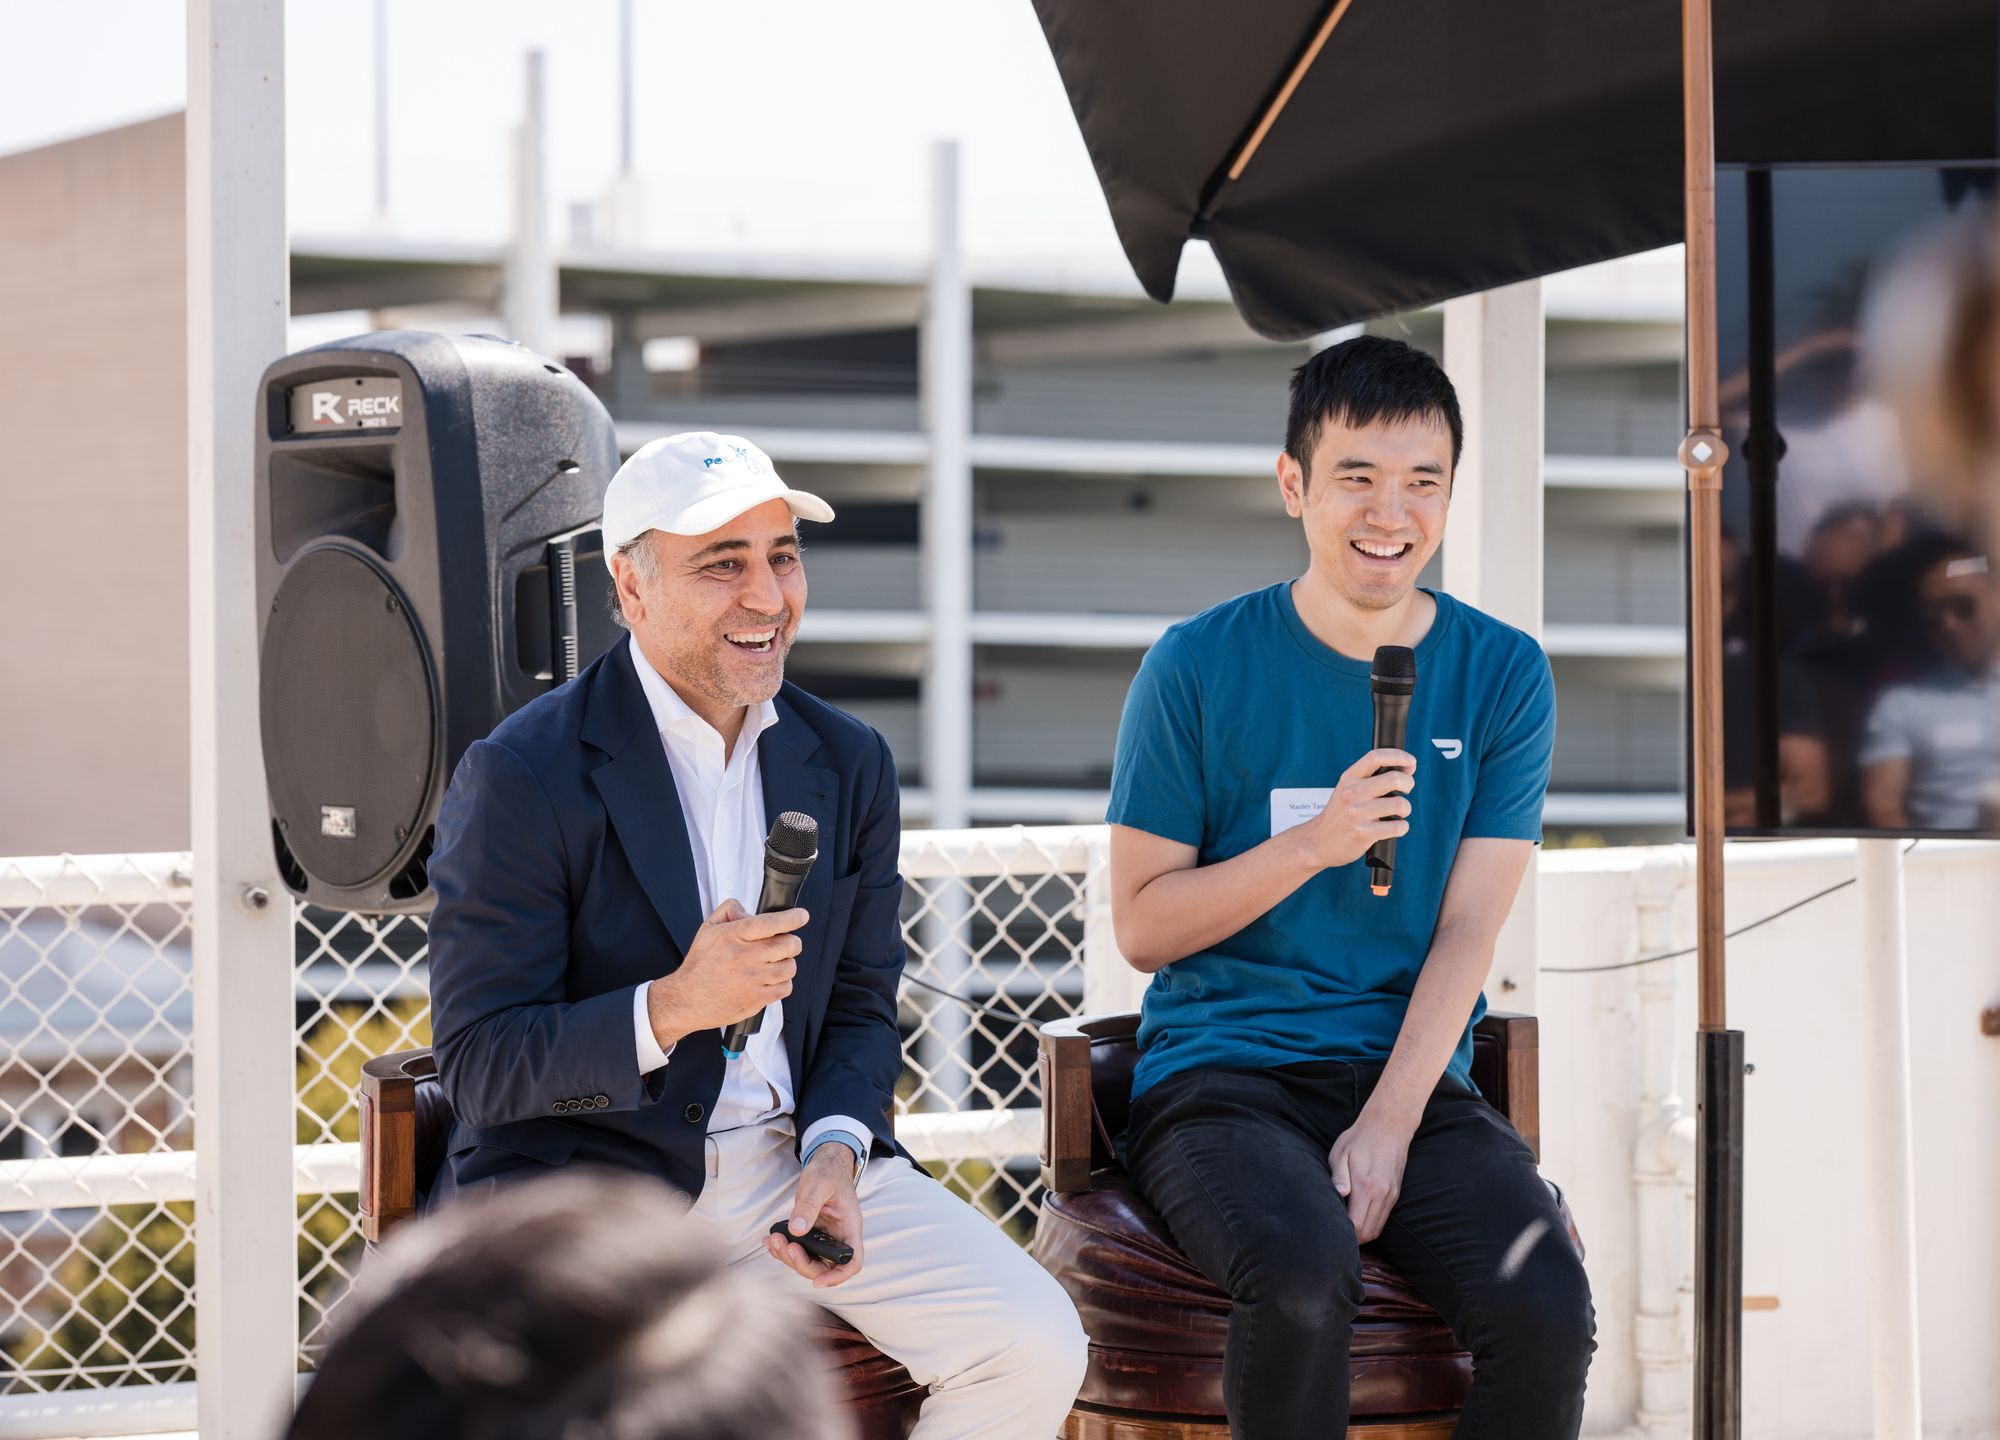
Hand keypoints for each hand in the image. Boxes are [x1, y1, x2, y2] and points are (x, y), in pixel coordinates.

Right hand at [646, 899, 806, 1048]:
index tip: (802, 916)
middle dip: (792, 941)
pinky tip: (770, 979)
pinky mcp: (756, 1000)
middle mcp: (743, 958)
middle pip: (787, 945)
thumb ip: (729, 911)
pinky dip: (783, 983)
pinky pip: (785, 988)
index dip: (790, 918)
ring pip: (789, 967)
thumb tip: (748, 909)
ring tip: (775, 962)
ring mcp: (751, 980)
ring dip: (787, 962)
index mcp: (732, 937)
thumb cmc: (700, 965)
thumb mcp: (707, 929)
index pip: (768, 923)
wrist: (688, 999)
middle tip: (785, 943)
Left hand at [764, 1144, 863, 1288]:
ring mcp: (824, 1238)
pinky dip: (782, 1249)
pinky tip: (770, 1239)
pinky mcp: (810, 1234)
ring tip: (773, 1240)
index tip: (818, 1281)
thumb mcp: (819, 1184)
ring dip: (788, 1256)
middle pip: (825, 1266)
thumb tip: (797, 1229)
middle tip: (785, 1247)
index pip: (852, 1262)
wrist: (825, 1164)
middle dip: (802, 1263)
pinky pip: (798, 1250)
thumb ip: (809, 1206)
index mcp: (849, 1227)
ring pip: (808, 1261)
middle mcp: (838, 1237)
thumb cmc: (828, 1172)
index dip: (837, 1276)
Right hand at [1296, 749, 1415, 870]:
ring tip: (1397, 813)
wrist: (1318, 841)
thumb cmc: (1340, 814)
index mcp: (1349, 778)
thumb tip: (1408, 767)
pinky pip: (1398, 827)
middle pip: (1395, 779)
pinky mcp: (1364, 833)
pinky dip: (1402, 827)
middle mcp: (1352, 793)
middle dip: (1408, 784)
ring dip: (1405, 809)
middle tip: (1405, 790)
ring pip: (1400, 804)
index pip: (1376, 757)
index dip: (1399, 756)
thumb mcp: (1347, 789)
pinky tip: (1392, 827)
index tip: (1410, 762)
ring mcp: (1357, 813)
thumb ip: (1372, 778)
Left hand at [1328, 1108, 1416, 1244]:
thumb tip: (1338, 1195)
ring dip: (1362, 1233)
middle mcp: (1382, 1194)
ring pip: (1377, 1228)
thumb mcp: (1341, 1153)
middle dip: (1352, 1238)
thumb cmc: (1359, 1138)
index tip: (1330, 1228)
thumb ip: (1338, 1176)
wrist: (1389, 1125)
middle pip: (1368, 1232)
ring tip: (1346, 1228)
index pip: (1356, 1225)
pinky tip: (1358, 1218)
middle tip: (1335, 1232)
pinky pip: (1384, 1218)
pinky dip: (1372, 1224)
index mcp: (1366, 1185)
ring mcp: (1391, 1194)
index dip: (1344, 1233)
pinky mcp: (1395, 1193)